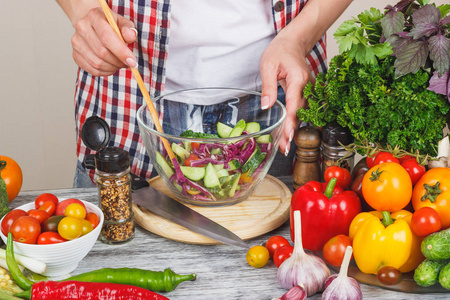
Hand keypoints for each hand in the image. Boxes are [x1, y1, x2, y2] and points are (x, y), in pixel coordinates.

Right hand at [71, 7, 137, 75]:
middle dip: (118, 62)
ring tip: (119, 64)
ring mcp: (76, 42)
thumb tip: (130, 36)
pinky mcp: (75, 54)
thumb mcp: (121, 22)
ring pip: (97, 63)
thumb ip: (128, 29)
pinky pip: (92, 70)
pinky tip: (111, 66)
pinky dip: (105, 72)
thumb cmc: (110, 25)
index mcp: (94, 16)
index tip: (132, 62)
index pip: (106, 37)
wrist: (92, 25)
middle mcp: (82, 28)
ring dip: (112, 68)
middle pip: (102, 52)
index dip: (121, 52)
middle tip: (128, 63)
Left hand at [260, 34, 313, 155]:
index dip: (292, 121)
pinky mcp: (307, 93)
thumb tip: (266, 106)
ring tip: (284, 146)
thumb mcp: (268, 66)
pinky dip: (295, 122)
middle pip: (300, 113)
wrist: (292, 43)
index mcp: (298, 79)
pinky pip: (302, 109)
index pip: (295, 104)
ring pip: (302, 113)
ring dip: (294, 129)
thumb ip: (268, 87)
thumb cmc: (279, 52)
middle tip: (285, 148)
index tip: (289, 135)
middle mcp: (308, 86)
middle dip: (292, 131)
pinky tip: (288, 133)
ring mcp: (309, 90)